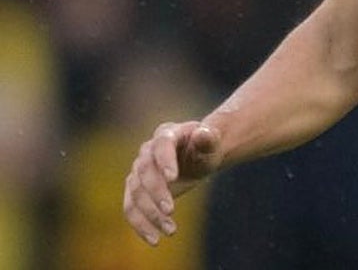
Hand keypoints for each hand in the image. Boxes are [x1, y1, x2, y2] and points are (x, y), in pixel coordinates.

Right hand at [123, 121, 222, 244]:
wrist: (198, 156)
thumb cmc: (206, 148)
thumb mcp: (212, 143)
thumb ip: (209, 139)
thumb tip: (203, 134)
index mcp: (167, 134)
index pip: (161, 145)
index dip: (165, 160)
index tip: (173, 178)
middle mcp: (147, 151)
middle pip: (144, 171)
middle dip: (156, 192)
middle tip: (171, 210)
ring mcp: (138, 170)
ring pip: (135, 193)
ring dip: (150, 213)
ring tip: (170, 230)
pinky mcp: (135, 189)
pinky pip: (131, 208)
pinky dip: (140, 224)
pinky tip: (154, 239)